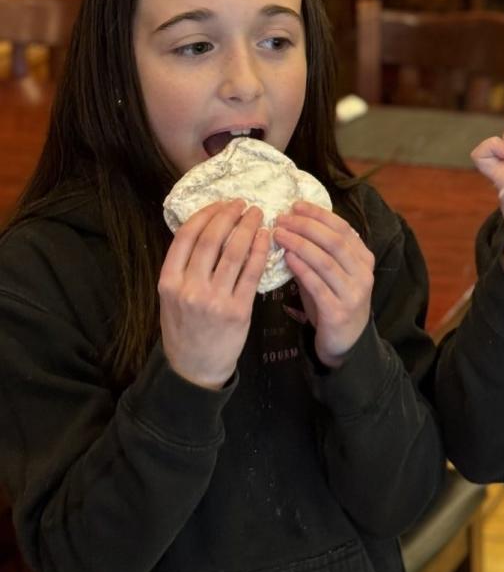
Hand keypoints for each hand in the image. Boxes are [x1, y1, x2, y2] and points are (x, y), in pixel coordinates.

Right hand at [158, 199, 269, 388]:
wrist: (195, 368)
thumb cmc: (185, 329)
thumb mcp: (170, 297)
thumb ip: (183, 268)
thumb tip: (206, 229)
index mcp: (168, 281)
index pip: (186, 237)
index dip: (206, 214)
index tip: (221, 203)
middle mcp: (189, 288)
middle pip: (211, 240)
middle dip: (229, 216)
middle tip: (243, 203)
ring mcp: (214, 300)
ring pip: (234, 253)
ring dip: (248, 228)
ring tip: (257, 215)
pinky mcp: (238, 310)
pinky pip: (252, 273)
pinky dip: (260, 251)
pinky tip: (266, 238)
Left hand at [273, 202, 374, 366]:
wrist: (345, 343)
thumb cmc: (334, 303)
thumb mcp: (330, 275)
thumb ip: (316, 253)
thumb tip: (290, 226)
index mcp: (363, 259)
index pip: (342, 228)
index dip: (319, 214)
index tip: (295, 205)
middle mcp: (363, 273)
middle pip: (334, 241)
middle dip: (306, 226)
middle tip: (282, 219)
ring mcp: (353, 293)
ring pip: (325, 261)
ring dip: (300, 244)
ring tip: (278, 234)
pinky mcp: (339, 312)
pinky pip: (318, 285)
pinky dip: (301, 269)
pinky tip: (286, 258)